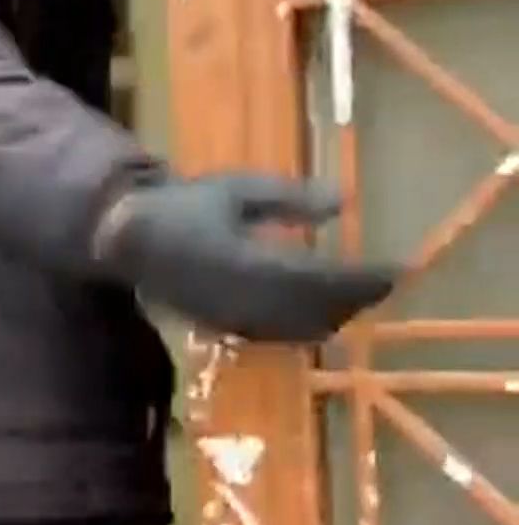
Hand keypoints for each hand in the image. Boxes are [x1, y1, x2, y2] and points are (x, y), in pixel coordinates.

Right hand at [96, 173, 399, 341]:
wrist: (124, 238)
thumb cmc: (181, 205)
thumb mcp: (234, 189)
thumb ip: (288, 199)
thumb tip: (343, 203)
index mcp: (247, 263)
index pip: (322, 279)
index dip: (364, 278)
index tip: (399, 267)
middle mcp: (244, 300)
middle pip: (318, 311)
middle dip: (356, 299)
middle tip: (388, 281)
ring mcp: (234, 319)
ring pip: (301, 329)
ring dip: (336, 315)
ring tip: (362, 297)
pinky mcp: (226, 328)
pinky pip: (279, 335)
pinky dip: (309, 325)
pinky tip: (321, 313)